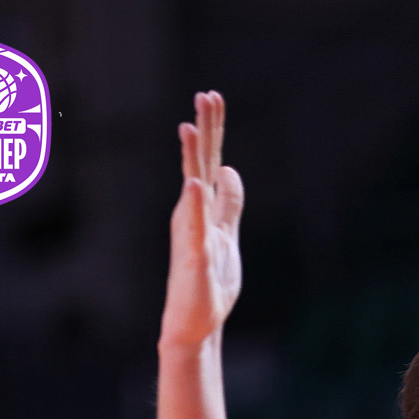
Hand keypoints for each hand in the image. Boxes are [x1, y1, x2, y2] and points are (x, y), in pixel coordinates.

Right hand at [160, 91, 242, 348]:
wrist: (194, 323)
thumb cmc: (210, 281)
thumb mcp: (227, 234)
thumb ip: (229, 203)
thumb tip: (229, 170)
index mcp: (205, 208)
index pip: (210, 160)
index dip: (213, 131)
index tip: (212, 98)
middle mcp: (195, 214)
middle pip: (201, 163)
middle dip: (205, 129)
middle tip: (206, 94)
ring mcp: (193, 232)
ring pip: (193, 186)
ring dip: (192, 156)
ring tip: (189, 125)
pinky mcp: (195, 255)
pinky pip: (195, 226)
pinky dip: (194, 205)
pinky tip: (195, 184)